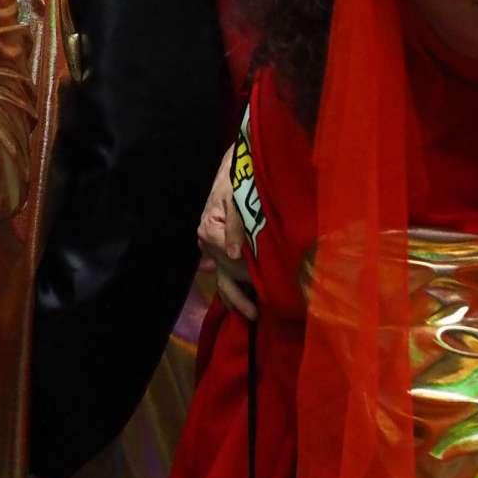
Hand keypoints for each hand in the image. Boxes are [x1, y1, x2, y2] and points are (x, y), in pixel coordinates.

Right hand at [197, 155, 255, 320]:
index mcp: (208, 231)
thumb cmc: (238, 176)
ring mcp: (213, 248)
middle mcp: (207, 243)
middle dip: (243, 294)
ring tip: (253, 315)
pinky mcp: (221, 247)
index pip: (231, 262)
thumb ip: (235, 224)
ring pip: (223, 279)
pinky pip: (225, 274)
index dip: (250, 274)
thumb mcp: (235, 195)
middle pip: (226, 274)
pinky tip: (244, 304)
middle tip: (261, 312)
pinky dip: (234, 289)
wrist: (239, 162)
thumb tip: (234, 254)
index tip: (270, 285)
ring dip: (237, 298)